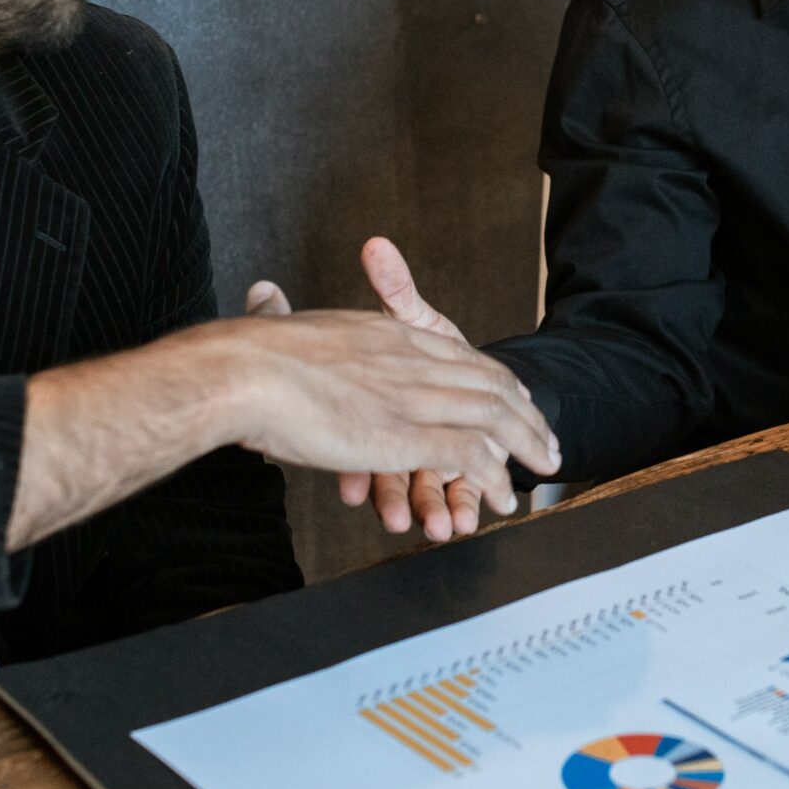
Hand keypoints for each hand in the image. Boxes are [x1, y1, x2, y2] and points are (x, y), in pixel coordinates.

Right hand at [10, 276, 555, 551]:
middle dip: (525, 413)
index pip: (461, 353)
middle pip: (490, 382)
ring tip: (543, 467)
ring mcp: (413, 396)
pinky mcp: (407, 434)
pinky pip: (467, 456)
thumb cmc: (249, 356)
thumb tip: (264, 291)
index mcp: (387, 334)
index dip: (495, 377)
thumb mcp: (276, 322)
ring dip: (521, 445)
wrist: (241, 371)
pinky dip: (490, 479)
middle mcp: (411, 358)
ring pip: (492, 418)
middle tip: (546, 438)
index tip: (516, 396)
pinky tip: (503, 497)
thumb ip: (281, 311)